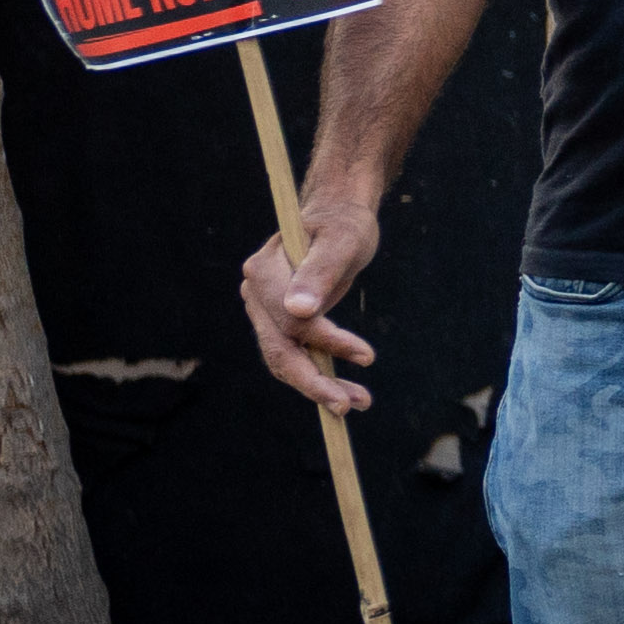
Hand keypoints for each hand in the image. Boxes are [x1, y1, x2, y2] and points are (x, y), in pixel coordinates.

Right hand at [240, 179, 384, 409]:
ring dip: (318, 385)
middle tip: (353, 403)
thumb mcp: (342, 241)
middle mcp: (255, 293)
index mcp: (264, 271)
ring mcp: (263, 310)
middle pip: (280, 347)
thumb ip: (321, 272)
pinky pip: (292, 355)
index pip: (292, 320)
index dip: (327, 341)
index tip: (367, 356)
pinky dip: (317, 375)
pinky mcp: (277, 322)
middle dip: (315, 380)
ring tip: (358, 402)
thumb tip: (298, 310)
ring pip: (284, 359)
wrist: (339, 219)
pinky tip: (346, 391)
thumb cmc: (344, 225)